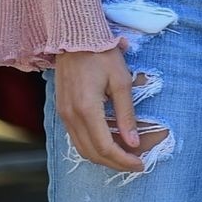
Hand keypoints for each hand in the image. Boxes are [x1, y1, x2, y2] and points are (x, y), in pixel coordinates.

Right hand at [54, 46, 145, 171]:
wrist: (74, 37)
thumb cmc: (102, 54)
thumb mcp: (121, 81)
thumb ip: (126, 114)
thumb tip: (133, 142)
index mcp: (87, 109)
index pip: (105, 147)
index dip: (124, 160)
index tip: (140, 164)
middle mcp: (71, 116)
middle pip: (92, 152)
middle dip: (114, 163)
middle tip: (134, 164)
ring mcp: (63, 114)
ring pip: (81, 148)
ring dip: (102, 157)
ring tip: (123, 157)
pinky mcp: (61, 110)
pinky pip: (75, 137)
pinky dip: (92, 146)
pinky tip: (107, 143)